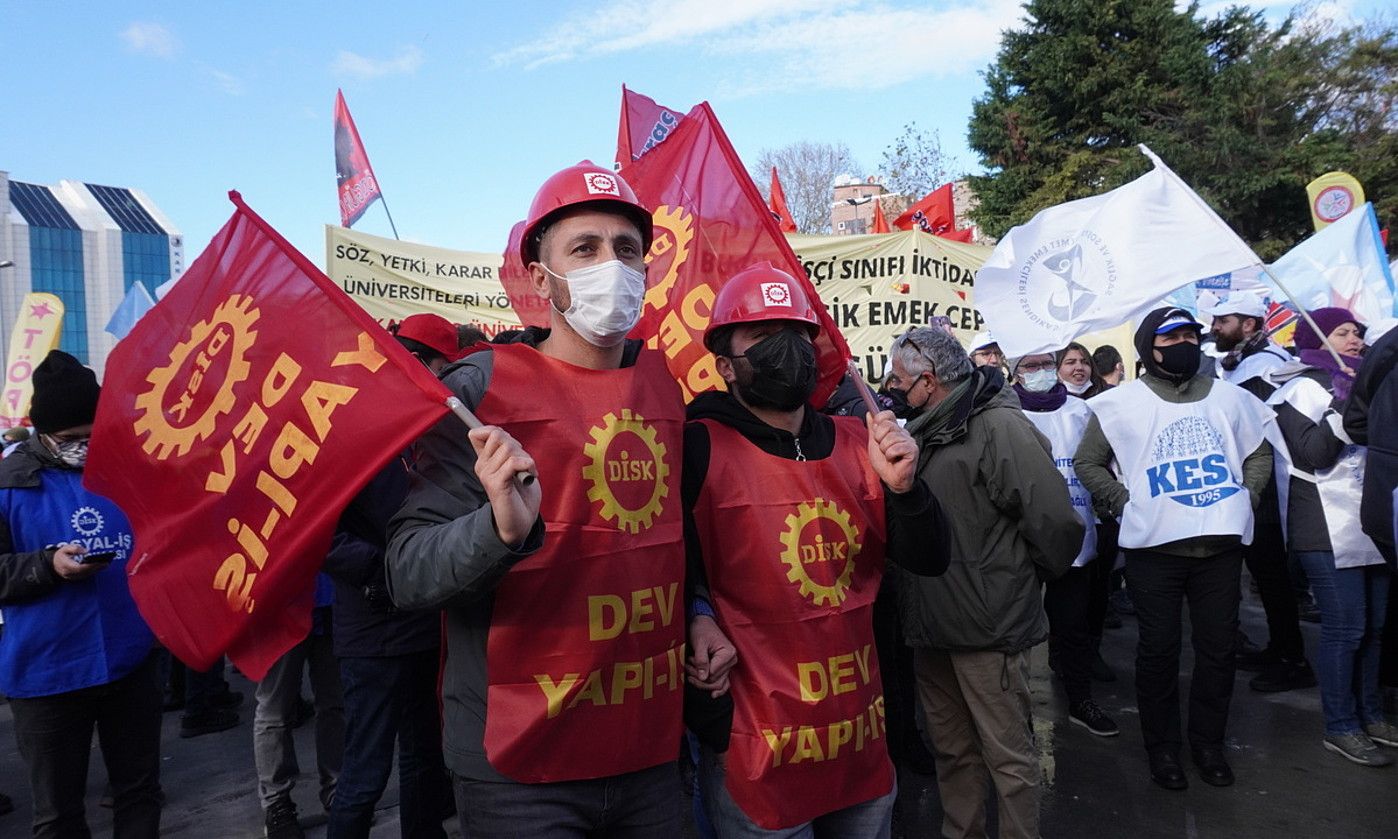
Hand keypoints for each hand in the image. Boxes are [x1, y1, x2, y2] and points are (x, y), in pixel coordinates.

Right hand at [52, 544, 104, 581]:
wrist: (53, 564)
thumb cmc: (60, 556)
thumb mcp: (65, 549)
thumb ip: (75, 549)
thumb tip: (86, 551)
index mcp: (66, 566)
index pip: (80, 568)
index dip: (90, 566)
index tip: (99, 562)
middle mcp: (69, 573)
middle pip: (85, 572)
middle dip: (96, 568)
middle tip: (106, 563)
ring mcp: (72, 577)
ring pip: (86, 574)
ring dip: (97, 570)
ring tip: (105, 564)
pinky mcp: (75, 578)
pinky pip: (86, 575)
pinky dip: (93, 571)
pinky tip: (100, 567)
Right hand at [469, 426, 541, 546]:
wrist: (521, 521)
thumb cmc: (521, 493)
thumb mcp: (513, 465)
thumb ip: (506, 450)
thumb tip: (499, 432)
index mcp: (484, 460)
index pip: (477, 433)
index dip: (495, 431)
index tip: (511, 446)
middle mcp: (482, 466)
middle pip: (498, 436)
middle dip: (517, 445)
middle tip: (523, 463)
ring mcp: (487, 475)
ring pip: (509, 448)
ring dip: (525, 458)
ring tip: (527, 472)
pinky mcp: (496, 484)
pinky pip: (513, 462)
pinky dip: (528, 465)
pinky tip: (530, 476)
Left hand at [686, 614, 737, 697]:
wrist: (703, 622)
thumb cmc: (702, 630)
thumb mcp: (700, 643)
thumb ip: (702, 660)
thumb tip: (703, 678)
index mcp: (728, 653)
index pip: (714, 674)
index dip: (700, 673)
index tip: (689, 663)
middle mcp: (732, 660)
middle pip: (716, 680)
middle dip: (699, 678)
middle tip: (687, 667)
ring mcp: (729, 665)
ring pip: (717, 683)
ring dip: (702, 681)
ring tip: (690, 671)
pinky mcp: (724, 667)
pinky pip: (724, 682)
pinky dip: (718, 689)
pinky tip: (713, 695)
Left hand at [866, 410, 917, 493]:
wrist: (890, 478)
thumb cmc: (884, 463)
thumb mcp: (874, 443)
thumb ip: (872, 428)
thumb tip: (869, 413)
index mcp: (894, 429)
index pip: (887, 414)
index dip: (879, 422)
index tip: (877, 434)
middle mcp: (903, 432)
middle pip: (887, 426)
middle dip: (880, 440)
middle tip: (884, 449)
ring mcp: (909, 440)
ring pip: (890, 438)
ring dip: (885, 450)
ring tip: (889, 456)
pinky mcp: (912, 450)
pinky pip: (895, 448)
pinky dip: (890, 456)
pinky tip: (894, 460)